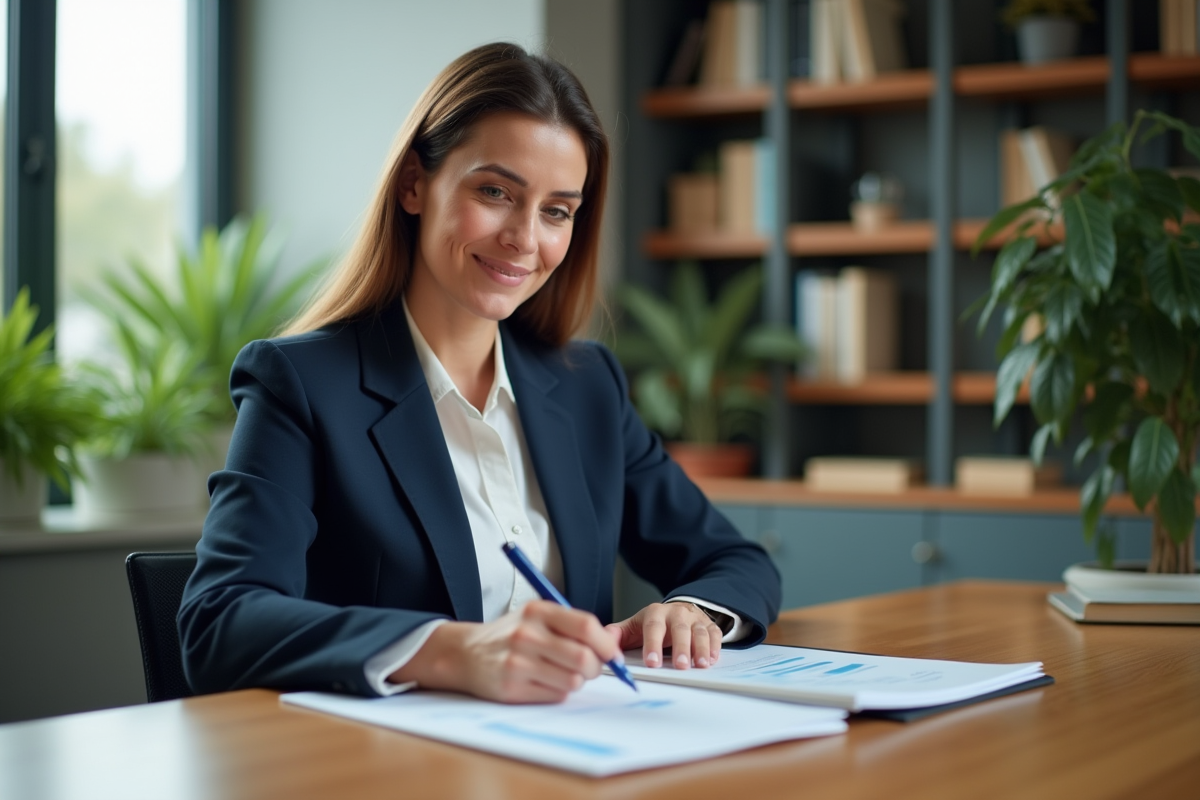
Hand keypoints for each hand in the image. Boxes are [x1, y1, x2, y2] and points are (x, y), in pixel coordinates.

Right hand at [389, 601, 620, 702]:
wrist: (464, 653)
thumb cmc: (509, 635)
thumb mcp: (537, 617)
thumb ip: (572, 625)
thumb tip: (613, 641)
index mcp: (538, 611)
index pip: (586, 626)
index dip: (606, 644)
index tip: (613, 655)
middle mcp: (527, 634)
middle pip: (583, 657)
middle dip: (596, 668)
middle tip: (591, 669)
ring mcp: (518, 662)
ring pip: (572, 680)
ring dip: (577, 681)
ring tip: (564, 674)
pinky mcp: (511, 687)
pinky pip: (555, 695)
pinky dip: (559, 692)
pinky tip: (546, 682)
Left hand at [606, 602, 722, 670]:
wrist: (677, 610)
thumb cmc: (653, 624)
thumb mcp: (634, 626)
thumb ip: (617, 634)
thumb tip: (601, 641)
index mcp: (655, 614)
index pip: (653, 628)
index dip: (653, 644)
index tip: (652, 662)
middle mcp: (677, 614)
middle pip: (680, 629)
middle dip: (681, 648)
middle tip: (680, 666)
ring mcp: (694, 619)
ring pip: (700, 632)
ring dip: (701, 648)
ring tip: (700, 665)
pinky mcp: (709, 625)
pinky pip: (715, 634)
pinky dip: (715, 646)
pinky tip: (713, 659)